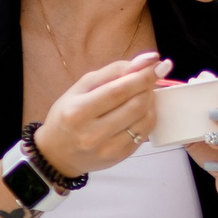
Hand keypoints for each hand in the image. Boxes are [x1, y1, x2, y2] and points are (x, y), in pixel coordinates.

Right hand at [34, 53, 167, 178]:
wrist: (57, 153)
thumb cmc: (68, 115)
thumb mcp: (81, 88)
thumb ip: (113, 71)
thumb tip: (146, 61)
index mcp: (77, 112)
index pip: (118, 91)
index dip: (143, 76)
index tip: (159, 63)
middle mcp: (92, 134)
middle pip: (135, 105)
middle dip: (148, 87)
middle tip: (149, 78)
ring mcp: (107, 149)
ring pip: (145, 120)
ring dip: (151, 102)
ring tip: (144, 93)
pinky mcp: (120, 157)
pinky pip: (145, 133)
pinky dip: (148, 117)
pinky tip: (141, 110)